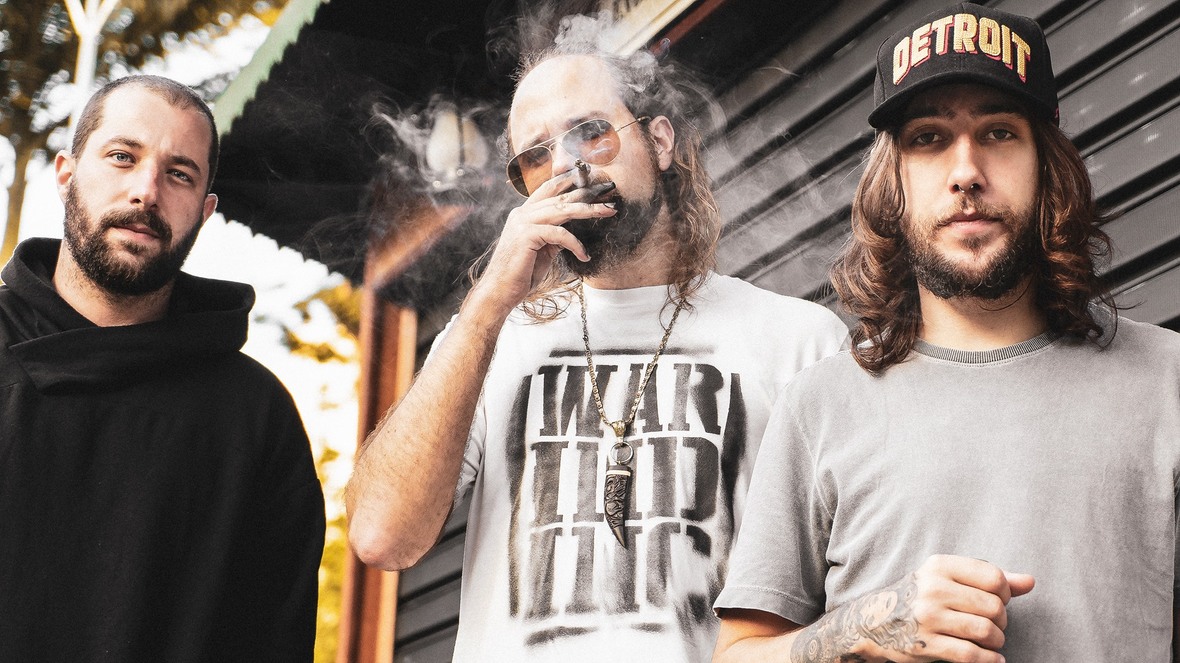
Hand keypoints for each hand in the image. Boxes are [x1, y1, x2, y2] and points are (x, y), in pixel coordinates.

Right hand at [474, 170, 617, 312]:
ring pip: (562, 209)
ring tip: (609, 210)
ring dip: (589, 209)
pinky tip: (584, 255)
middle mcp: (522, 213)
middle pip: (560, 195)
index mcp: (524, 213)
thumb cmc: (521, 274)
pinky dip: (575, 244)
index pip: (549, 189)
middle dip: (587, 191)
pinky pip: (559, 234)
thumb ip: (554, 235)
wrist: (500, 292)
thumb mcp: (543, 250)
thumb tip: (572, 229)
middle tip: (609, 189)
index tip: (594, 181)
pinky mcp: (527, 235)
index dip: (571, 182)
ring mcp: (523, 222)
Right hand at [849, 554, 1034, 662]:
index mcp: (940, 566)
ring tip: (991, 642)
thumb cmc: (919, 597)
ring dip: (996, 642)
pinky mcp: (926, 644)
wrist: (874, 621)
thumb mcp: (947, 579)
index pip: (994, 578)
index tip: (997, 602)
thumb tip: (1030, 582)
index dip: (1005, 595)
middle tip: (993, 626)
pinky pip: (972, 655)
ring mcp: (928, 617)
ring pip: (986, 631)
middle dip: (1001, 622)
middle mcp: (933, 588)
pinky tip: (992, 659)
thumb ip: (989, 579)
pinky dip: (990, 661)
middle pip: (994, 607)